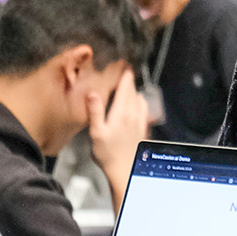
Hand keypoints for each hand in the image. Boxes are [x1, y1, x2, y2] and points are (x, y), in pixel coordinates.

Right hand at [86, 74, 149, 192]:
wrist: (126, 171)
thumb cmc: (108, 155)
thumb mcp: (96, 133)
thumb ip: (95, 111)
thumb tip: (92, 93)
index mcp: (122, 113)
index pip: (126, 88)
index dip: (125, 75)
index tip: (124, 65)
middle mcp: (134, 115)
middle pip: (134, 92)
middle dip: (129, 81)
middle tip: (124, 72)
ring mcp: (141, 122)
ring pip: (140, 100)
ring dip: (134, 92)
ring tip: (127, 88)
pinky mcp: (143, 130)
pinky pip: (144, 110)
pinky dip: (139, 103)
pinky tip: (136, 106)